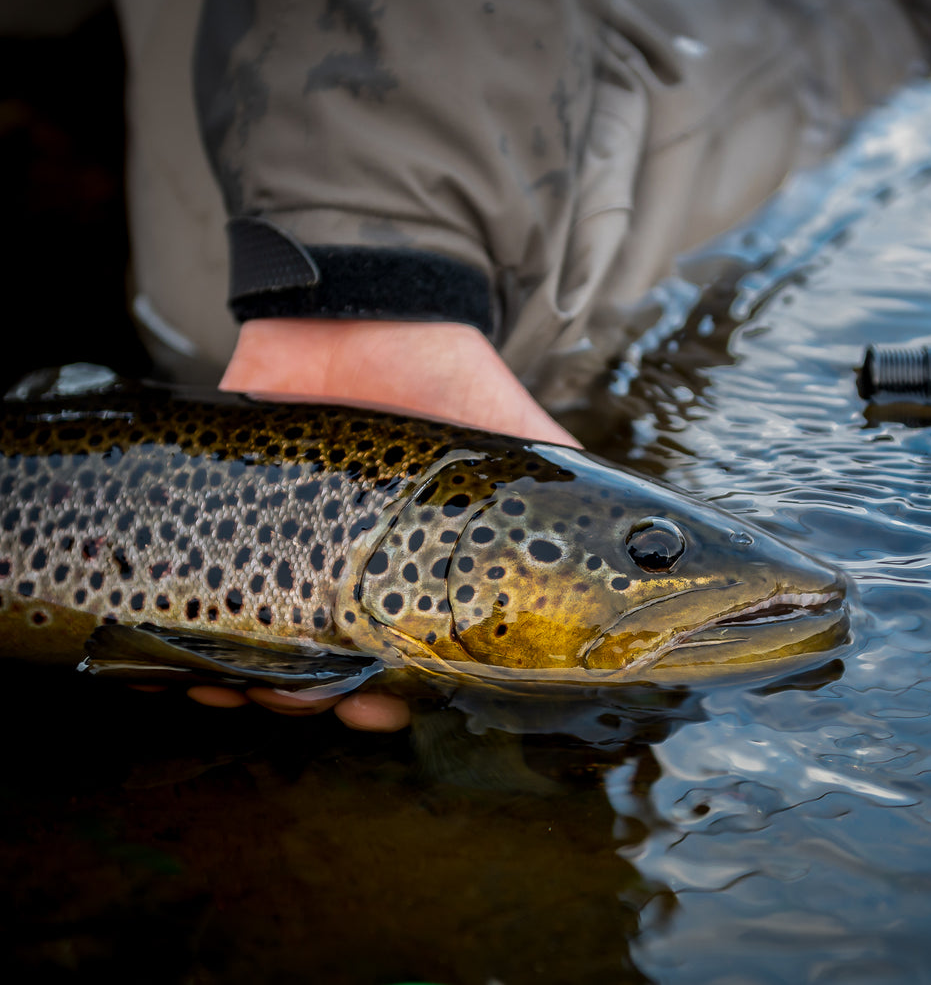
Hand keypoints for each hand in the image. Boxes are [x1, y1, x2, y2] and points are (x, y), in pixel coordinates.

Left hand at [199, 318, 575, 730]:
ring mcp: (281, 554)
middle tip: (320, 697)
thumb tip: (654, 538)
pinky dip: (189, 650)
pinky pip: (193, 608)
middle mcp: (346, 574)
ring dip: (251, 686)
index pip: (402, 660)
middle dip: (318, 700)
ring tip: (249, 683)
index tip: (382, 707)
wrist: (355, 311)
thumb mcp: (516, 440)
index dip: (391, 698)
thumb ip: (564, 490)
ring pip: (256, 656)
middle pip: (322, 673)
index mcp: (415, 572)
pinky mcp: (219, 525)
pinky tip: (191, 664)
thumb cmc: (446, 379)